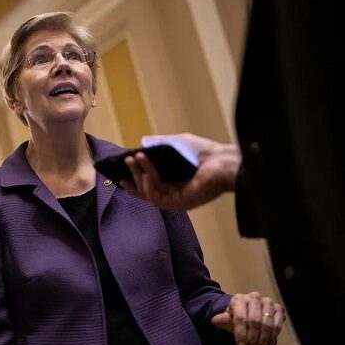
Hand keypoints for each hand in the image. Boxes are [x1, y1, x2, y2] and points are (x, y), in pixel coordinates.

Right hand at [120, 134, 240, 209]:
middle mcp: (172, 193)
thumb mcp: (177, 143)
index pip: (148, 183)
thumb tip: (142, 141)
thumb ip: (159, 144)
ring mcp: (174, 200)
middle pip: (144, 189)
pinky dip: (148, 184)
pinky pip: (156, 197)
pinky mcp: (177, 204)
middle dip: (133, 174)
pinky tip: (146, 172)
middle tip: (127, 160)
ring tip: (134, 160)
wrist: (222, 162)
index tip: (122, 170)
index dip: (134, 177)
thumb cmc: (205, 152)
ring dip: (138, 176)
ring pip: (147, 192)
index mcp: (172, 182)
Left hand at [211, 291, 285, 344]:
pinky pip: (277, 326)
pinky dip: (272, 338)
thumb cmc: (236, 316)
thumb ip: (222, 320)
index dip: (241, 334)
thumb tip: (215, 320)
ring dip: (262, 342)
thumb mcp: (227, 319)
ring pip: (267, 325)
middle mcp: (255, 297)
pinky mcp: (279, 308)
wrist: (249, 310)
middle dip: (252, 340)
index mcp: (239, 299)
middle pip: (255, 322)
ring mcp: (268, 302)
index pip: (240, 318)